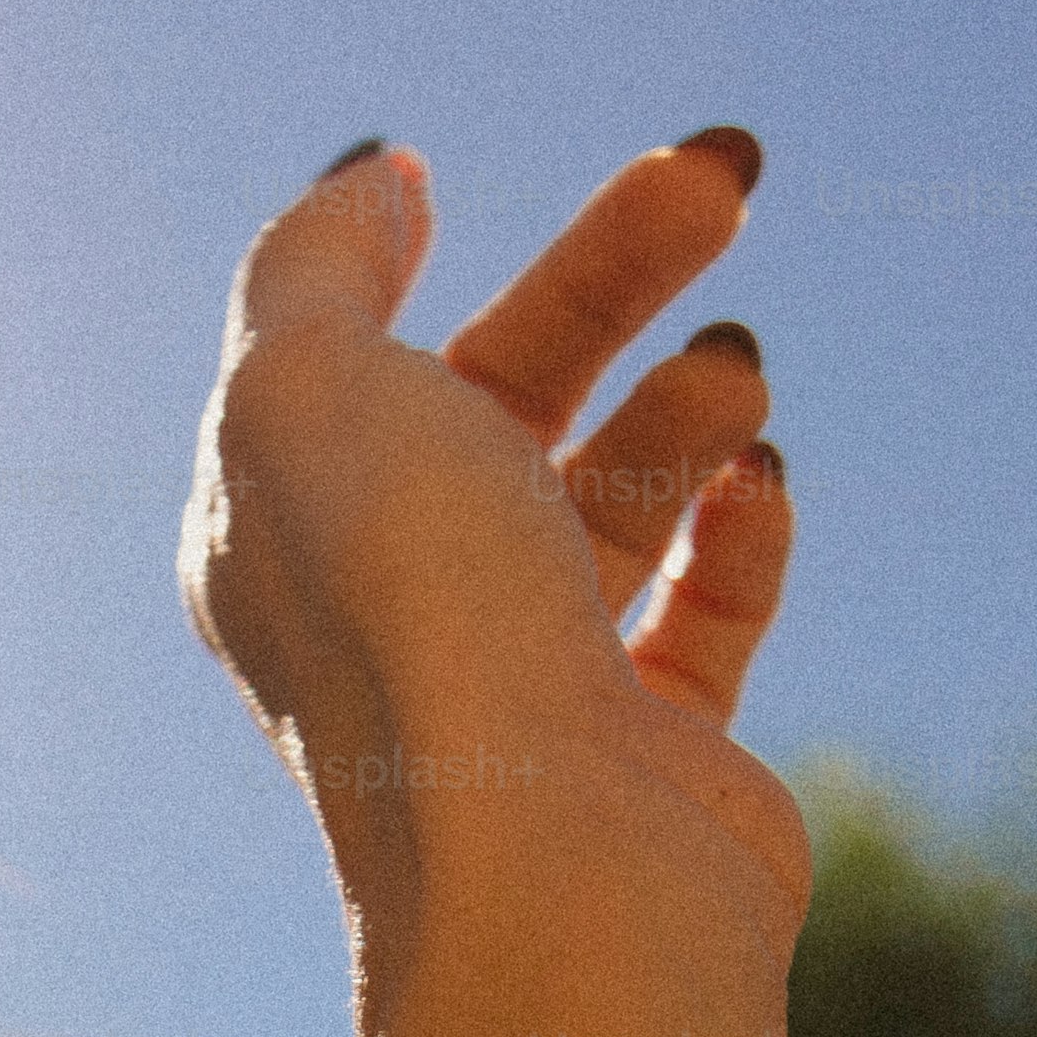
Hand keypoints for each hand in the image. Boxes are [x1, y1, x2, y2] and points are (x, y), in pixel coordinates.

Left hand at [181, 136, 807, 925]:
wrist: (550, 863)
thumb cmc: (412, 617)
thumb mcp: (301, 388)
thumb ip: (318, 265)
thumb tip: (380, 180)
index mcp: (275, 536)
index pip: (343, 361)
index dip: (393, 255)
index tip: (448, 173)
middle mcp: (391, 613)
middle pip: (506, 398)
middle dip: (614, 276)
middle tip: (728, 177)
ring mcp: (525, 687)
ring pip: (610, 501)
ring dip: (682, 405)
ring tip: (738, 364)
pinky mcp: (654, 753)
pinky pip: (703, 616)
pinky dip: (737, 534)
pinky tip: (760, 481)